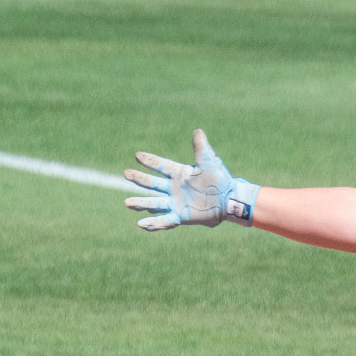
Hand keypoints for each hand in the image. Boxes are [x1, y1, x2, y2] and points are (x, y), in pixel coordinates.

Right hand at [123, 130, 258, 230]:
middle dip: (139, 179)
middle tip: (126, 174)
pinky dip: (153, 223)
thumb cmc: (220, 180)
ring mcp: (176, 203)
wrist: (229, 200)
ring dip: (141, 203)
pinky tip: (141, 224)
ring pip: (154, 203)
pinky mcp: (180, 216)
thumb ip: (202, 148)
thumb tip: (198, 131)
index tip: (137, 155)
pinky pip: (164, 221)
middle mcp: (174, 188)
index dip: (150, 161)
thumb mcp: (209, 162)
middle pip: (152, 184)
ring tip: (127, 203)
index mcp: (180, 174)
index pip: (161, 166)